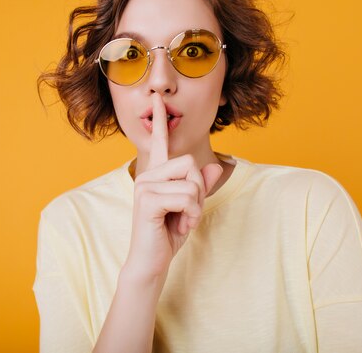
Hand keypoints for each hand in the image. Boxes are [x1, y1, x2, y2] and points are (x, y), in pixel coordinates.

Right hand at [125, 94, 222, 279]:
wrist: (152, 262)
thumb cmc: (168, 234)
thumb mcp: (191, 207)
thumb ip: (201, 186)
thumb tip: (216, 166)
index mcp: (156, 174)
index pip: (158, 141)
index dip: (159, 119)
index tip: (157, 99)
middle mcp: (148, 175)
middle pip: (190, 162)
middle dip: (199, 189)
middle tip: (188, 211)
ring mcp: (145, 185)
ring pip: (191, 181)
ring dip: (196, 205)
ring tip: (182, 220)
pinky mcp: (148, 200)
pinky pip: (186, 197)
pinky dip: (191, 214)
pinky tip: (179, 225)